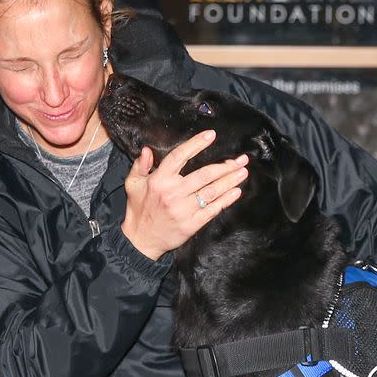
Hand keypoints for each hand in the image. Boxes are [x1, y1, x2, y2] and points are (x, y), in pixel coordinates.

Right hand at [121, 130, 248, 260]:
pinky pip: (213, 209)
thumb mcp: (133, 185)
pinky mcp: (192, 224)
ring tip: (242, 172)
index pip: (180, 157)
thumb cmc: (139, 210)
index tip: (211, 135)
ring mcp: (184, 209)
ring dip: (230, 181)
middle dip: (225, 166)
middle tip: (240, 159)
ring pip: (212, 191)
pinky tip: (236, 192)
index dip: (196, 144)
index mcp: (159, 180)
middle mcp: (173, 193)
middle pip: (204, 175)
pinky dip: (226, 200)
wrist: (141, 240)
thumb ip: (140, 166)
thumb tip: (147, 150)